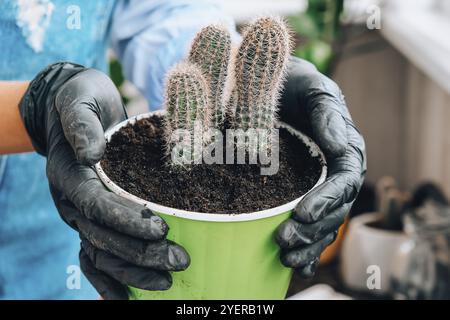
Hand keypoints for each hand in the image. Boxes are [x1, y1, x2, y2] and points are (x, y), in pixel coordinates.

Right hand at [19, 62, 189, 298]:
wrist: (74, 107)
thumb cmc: (81, 100)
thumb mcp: (79, 99)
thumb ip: (82, 125)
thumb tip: (92, 154)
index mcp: (69, 175)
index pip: (97, 205)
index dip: (126, 220)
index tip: (160, 228)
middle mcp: (73, 201)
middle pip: (104, 237)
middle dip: (141, 252)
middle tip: (179, 260)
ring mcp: (83, 214)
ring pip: (102, 253)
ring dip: (134, 271)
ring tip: (168, 281)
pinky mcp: (95, 217)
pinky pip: (97, 256)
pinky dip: (112, 279)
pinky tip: (131, 296)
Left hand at [276, 57, 365, 276]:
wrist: (274, 86)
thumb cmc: (295, 85)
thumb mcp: (313, 89)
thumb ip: (329, 114)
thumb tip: (343, 146)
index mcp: (346, 148)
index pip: (344, 181)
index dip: (326, 200)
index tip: (301, 213)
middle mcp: (336, 171)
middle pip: (334, 209)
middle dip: (312, 229)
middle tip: (284, 241)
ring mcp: (321, 185)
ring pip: (324, 223)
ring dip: (308, 244)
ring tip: (286, 259)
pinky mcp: (304, 193)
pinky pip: (311, 224)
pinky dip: (307, 247)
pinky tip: (295, 265)